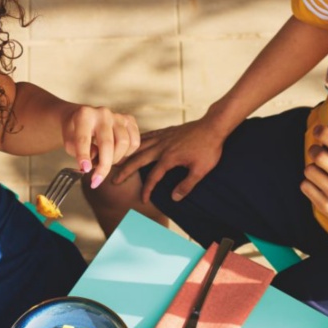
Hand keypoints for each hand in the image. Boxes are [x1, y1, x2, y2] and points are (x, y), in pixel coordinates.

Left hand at [62, 105, 140, 188]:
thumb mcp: (69, 142)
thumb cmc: (75, 132)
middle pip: (108, 144)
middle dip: (103, 166)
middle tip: (97, 179)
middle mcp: (103, 113)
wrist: (82, 117)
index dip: (84, 156)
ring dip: (115, 159)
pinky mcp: (129, 120)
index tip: (85, 170)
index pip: (84, 139)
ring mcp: (118, 116)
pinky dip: (128, 153)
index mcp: (84, 115)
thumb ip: (78, 151)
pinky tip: (117, 153)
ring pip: (124, 143)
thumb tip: (96, 158)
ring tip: (105, 162)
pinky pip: (135, 141)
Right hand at [111, 118, 227, 204]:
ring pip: (139, 146)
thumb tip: (174, 198)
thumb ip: (187, 185)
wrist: (213, 126)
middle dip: (125, 171)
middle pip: (138, 159)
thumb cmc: (209, 149)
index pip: (153, 177)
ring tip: (116, 161)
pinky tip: (133, 144)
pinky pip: (148, 136)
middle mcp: (162, 147)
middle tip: (114, 180)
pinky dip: (138, 141)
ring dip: (127, 154)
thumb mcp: (201, 170)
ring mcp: (163, 137)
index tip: (143, 200)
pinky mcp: (166, 131)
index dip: (147, 190)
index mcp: (169, 158)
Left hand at [302, 125, 327, 236]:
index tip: (318, 129)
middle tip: (317, 151)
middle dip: (314, 149)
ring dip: (312, 167)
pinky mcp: (326, 206)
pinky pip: (305, 185)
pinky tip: (320, 185)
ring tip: (322, 172)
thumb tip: (324, 133)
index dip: (325, 133)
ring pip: (309, 170)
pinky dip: (310, 182)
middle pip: (320, 157)